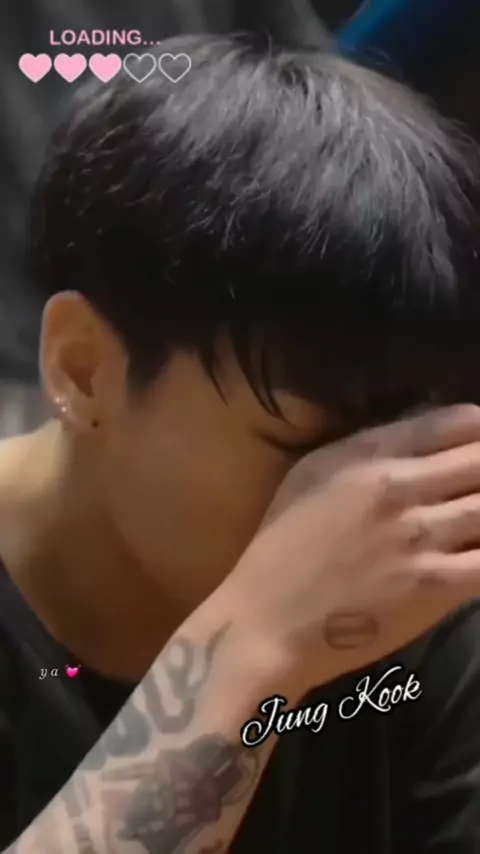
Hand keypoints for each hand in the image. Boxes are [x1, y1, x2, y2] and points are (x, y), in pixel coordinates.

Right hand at [223, 405, 479, 690]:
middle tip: (479, 478)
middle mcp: (399, 489)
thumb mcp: (312, 473)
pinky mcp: (433, 588)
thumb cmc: (283, 543)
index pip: (452, 422)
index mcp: (367, 456)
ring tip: (477, 509)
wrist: (267, 620)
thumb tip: (420, 425)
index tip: (478, 438)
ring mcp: (420, 539)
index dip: (478, 427)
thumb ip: (367, 447)